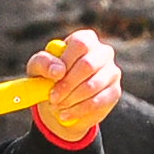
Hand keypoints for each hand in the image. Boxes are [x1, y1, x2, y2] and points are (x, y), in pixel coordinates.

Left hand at [28, 28, 121, 142]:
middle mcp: (103, 52)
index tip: (54, 77)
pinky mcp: (114, 92)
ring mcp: (112, 72)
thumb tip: (57, 70)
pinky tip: (66, 114)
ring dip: (71, 99)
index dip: (66, 60)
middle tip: (53, 97)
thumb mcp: (38, 68)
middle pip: (88, 65)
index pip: (80, 44)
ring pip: (92, 86)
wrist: (62, 101)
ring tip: (57, 106)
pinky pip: (97, 102)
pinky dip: (78, 111)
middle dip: (68, 84)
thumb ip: (43, 63)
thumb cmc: (50, 77)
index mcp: (85, 40)